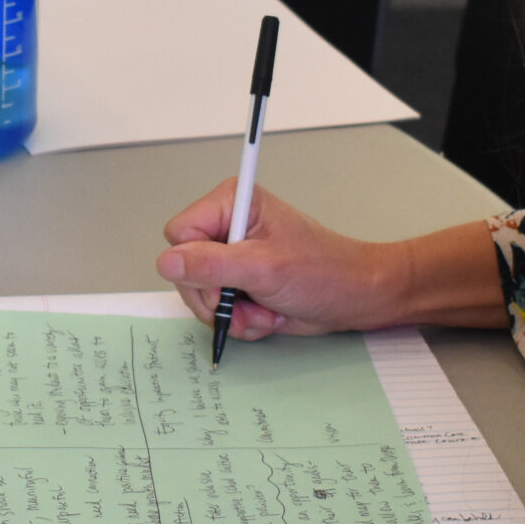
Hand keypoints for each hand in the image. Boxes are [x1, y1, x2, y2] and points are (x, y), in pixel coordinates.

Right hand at [154, 181, 404, 341]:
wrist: (355, 297)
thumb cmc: (325, 272)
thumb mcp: (264, 269)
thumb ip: (212, 265)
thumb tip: (168, 262)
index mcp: (231, 203)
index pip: (179, 234)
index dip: (195, 265)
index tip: (225, 282)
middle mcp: (227, 226)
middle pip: (184, 268)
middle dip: (215, 297)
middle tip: (247, 303)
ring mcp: (232, 256)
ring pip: (198, 293)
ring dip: (229, 313)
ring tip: (263, 310)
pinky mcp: (240, 281)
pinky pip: (217, 308)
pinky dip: (239, 320)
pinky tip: (266, 314)